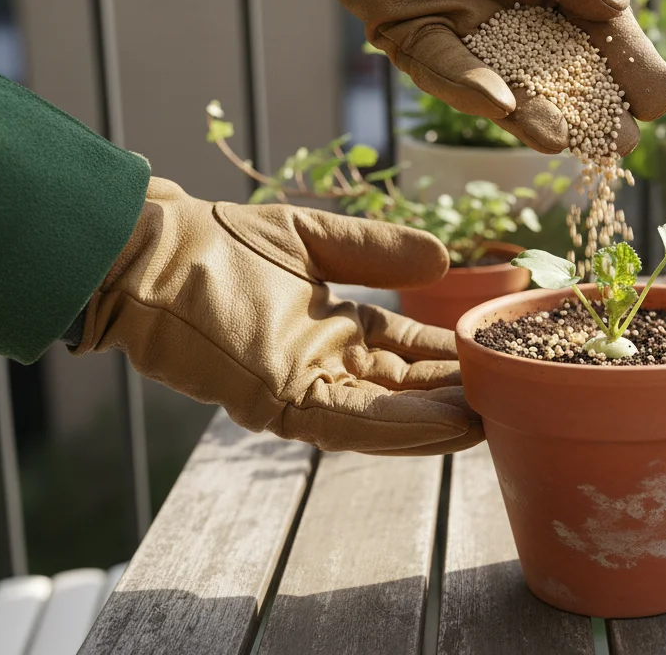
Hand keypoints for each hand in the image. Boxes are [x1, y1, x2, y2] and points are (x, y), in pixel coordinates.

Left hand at [72, 177, 483, 454]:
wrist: (147, 253)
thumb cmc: (214, 242)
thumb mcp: (312, 236)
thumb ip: (375, 249)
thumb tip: (445, 260)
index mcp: (332, 329)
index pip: (407, 350)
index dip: (451, 354)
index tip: (501, 352)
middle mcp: (322, 365)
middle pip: (404, 389)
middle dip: (457, 394)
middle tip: (518, 395)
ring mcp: (302, 388)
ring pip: (386, 415)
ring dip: (441, 422)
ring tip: (497, 422)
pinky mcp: (279, 403)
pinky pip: (351, 423)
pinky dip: (403, 428)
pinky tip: (452, 425)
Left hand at [251, 0, 665, 155]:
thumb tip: (613, 8)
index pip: (598, 30)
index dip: (627, 65)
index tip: (656, 101)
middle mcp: (509, 10)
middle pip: (556, 70)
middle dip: (587, 108)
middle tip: (620, 144)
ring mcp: (459, 25)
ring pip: (500, 80)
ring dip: (528, 113)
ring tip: (560, 141)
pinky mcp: (405, 29)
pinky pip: (437, 64)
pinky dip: (466, 84)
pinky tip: (498, 103)